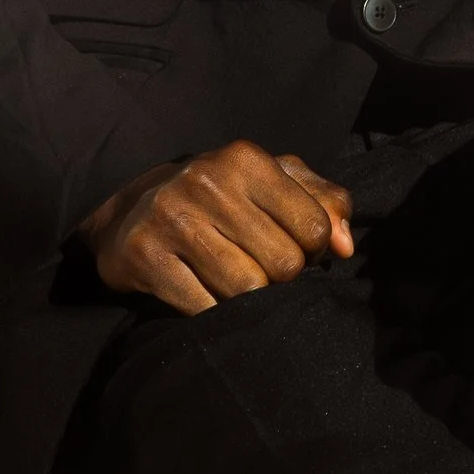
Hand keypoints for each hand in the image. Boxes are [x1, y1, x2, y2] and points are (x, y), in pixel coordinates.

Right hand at [82, 140, 354, 313]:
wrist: (129, 212)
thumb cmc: (220, 198)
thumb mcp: (272, 183)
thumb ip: (323, 203)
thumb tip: (344, 246)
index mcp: (245, 159)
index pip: (313, 226)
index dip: (313, 250)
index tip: (294, 249)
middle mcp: (208, 182)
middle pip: (283, 264)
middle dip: (280, 277)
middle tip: (261, 269)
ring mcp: (172, 219)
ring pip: (247, 289)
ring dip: (247, 299)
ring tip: (234, 282)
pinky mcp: (144, 256)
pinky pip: (204, 309)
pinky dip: (213, 314)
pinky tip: (205, 295)